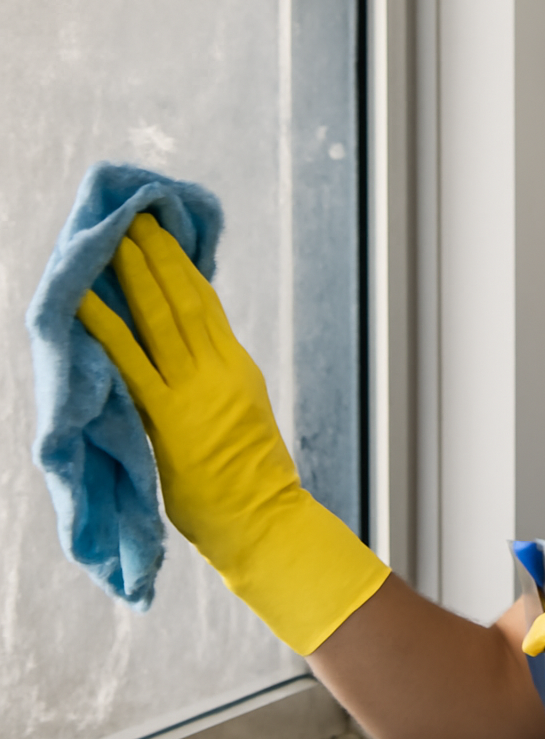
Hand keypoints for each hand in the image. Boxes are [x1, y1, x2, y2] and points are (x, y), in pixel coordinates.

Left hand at [79, 213, 295, 563]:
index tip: (165, 238)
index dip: (184, 268)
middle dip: (159, 257)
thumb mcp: (244, 417)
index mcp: (239, 369)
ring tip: (115, 238)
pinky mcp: (168, 417)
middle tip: (137, 219)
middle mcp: (219, 370)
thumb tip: (191, 363)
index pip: (208, 306)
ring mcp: (194, 390)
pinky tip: (85, 301)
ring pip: (162, 318)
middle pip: (185, 300)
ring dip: (135, 275)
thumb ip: (219, 386)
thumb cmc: (254, 479)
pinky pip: (131, 361)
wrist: (265, 519)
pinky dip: (107, 327)